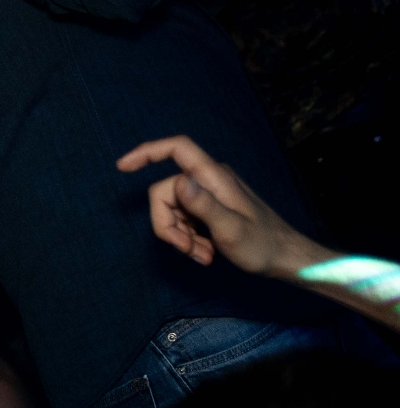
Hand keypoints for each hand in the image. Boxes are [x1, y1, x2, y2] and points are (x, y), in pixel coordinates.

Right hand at [116, 136, 321, 278]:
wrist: (285, 258)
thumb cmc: (262, 245)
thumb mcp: (231, 229)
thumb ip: (204, 205)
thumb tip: (177, 183)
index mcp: (214, 177)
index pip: (177, 149)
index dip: (147, 152)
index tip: (122, 168)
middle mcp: (209, 180)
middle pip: (164, 192)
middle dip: (166, 224)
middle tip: (186, 248)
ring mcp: (209, 194)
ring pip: (172, 209)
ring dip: (180, 236)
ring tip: (202, 254)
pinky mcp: (210, 208)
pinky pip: (184, 219)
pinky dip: (188, 237)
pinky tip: (206, 252)